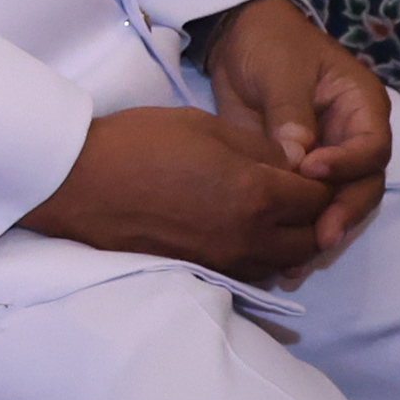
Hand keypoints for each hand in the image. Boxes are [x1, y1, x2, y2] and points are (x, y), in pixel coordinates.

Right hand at [19, 103, 335, 282]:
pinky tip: (244, 234)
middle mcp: (248, 238)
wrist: (78, 181)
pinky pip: (250, 273)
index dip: (321, 181)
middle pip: (310, 241)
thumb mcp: (207, 126)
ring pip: (283, 264)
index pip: (319, 198)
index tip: (310, 168)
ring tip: (274, 215)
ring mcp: (223, 261)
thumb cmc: (139, 142)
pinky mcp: (200, 272)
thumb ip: (260, 148)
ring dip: (289, 242)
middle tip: (298, 194)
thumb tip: (292, 164)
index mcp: (256, 195)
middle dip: (315, 217)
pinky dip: (260, 257)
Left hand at [201, 0, 393, 269]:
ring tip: (297, 263)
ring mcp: (329, 159)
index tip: (312, 172)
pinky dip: (296, 230)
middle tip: (317, 238)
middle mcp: (353, 139)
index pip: (372, 147)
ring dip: (321, 232)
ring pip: (339, 204)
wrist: (237, 40)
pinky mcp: (299, 174)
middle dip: (342, 213)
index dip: (348, 165)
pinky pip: (306, 208)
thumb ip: (291, 112)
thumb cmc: (270, 44)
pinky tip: (279, 260)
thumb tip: (298, 161)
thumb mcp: (281, 70)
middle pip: (363, 186)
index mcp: (362, 107)